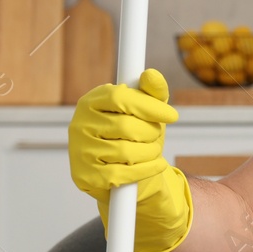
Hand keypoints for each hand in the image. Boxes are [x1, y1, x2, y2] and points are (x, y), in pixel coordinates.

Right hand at [68, 68, 192, 251]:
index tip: (172, 115)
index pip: (120, 97)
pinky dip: (147, 170)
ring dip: (150, 153)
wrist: (128, 174)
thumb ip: (153, 92)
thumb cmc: (138, 137)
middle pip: (127, 127)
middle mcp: (79, 125)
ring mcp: (80, 151)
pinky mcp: (85, 176)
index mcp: (91, 102)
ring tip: (152, 151)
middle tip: (155, 137)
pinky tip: (155, 165)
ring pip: (127, 152)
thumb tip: (151, 75)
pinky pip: (124, 174)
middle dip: (151, 133)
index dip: (150, 106)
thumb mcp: (148, 112)